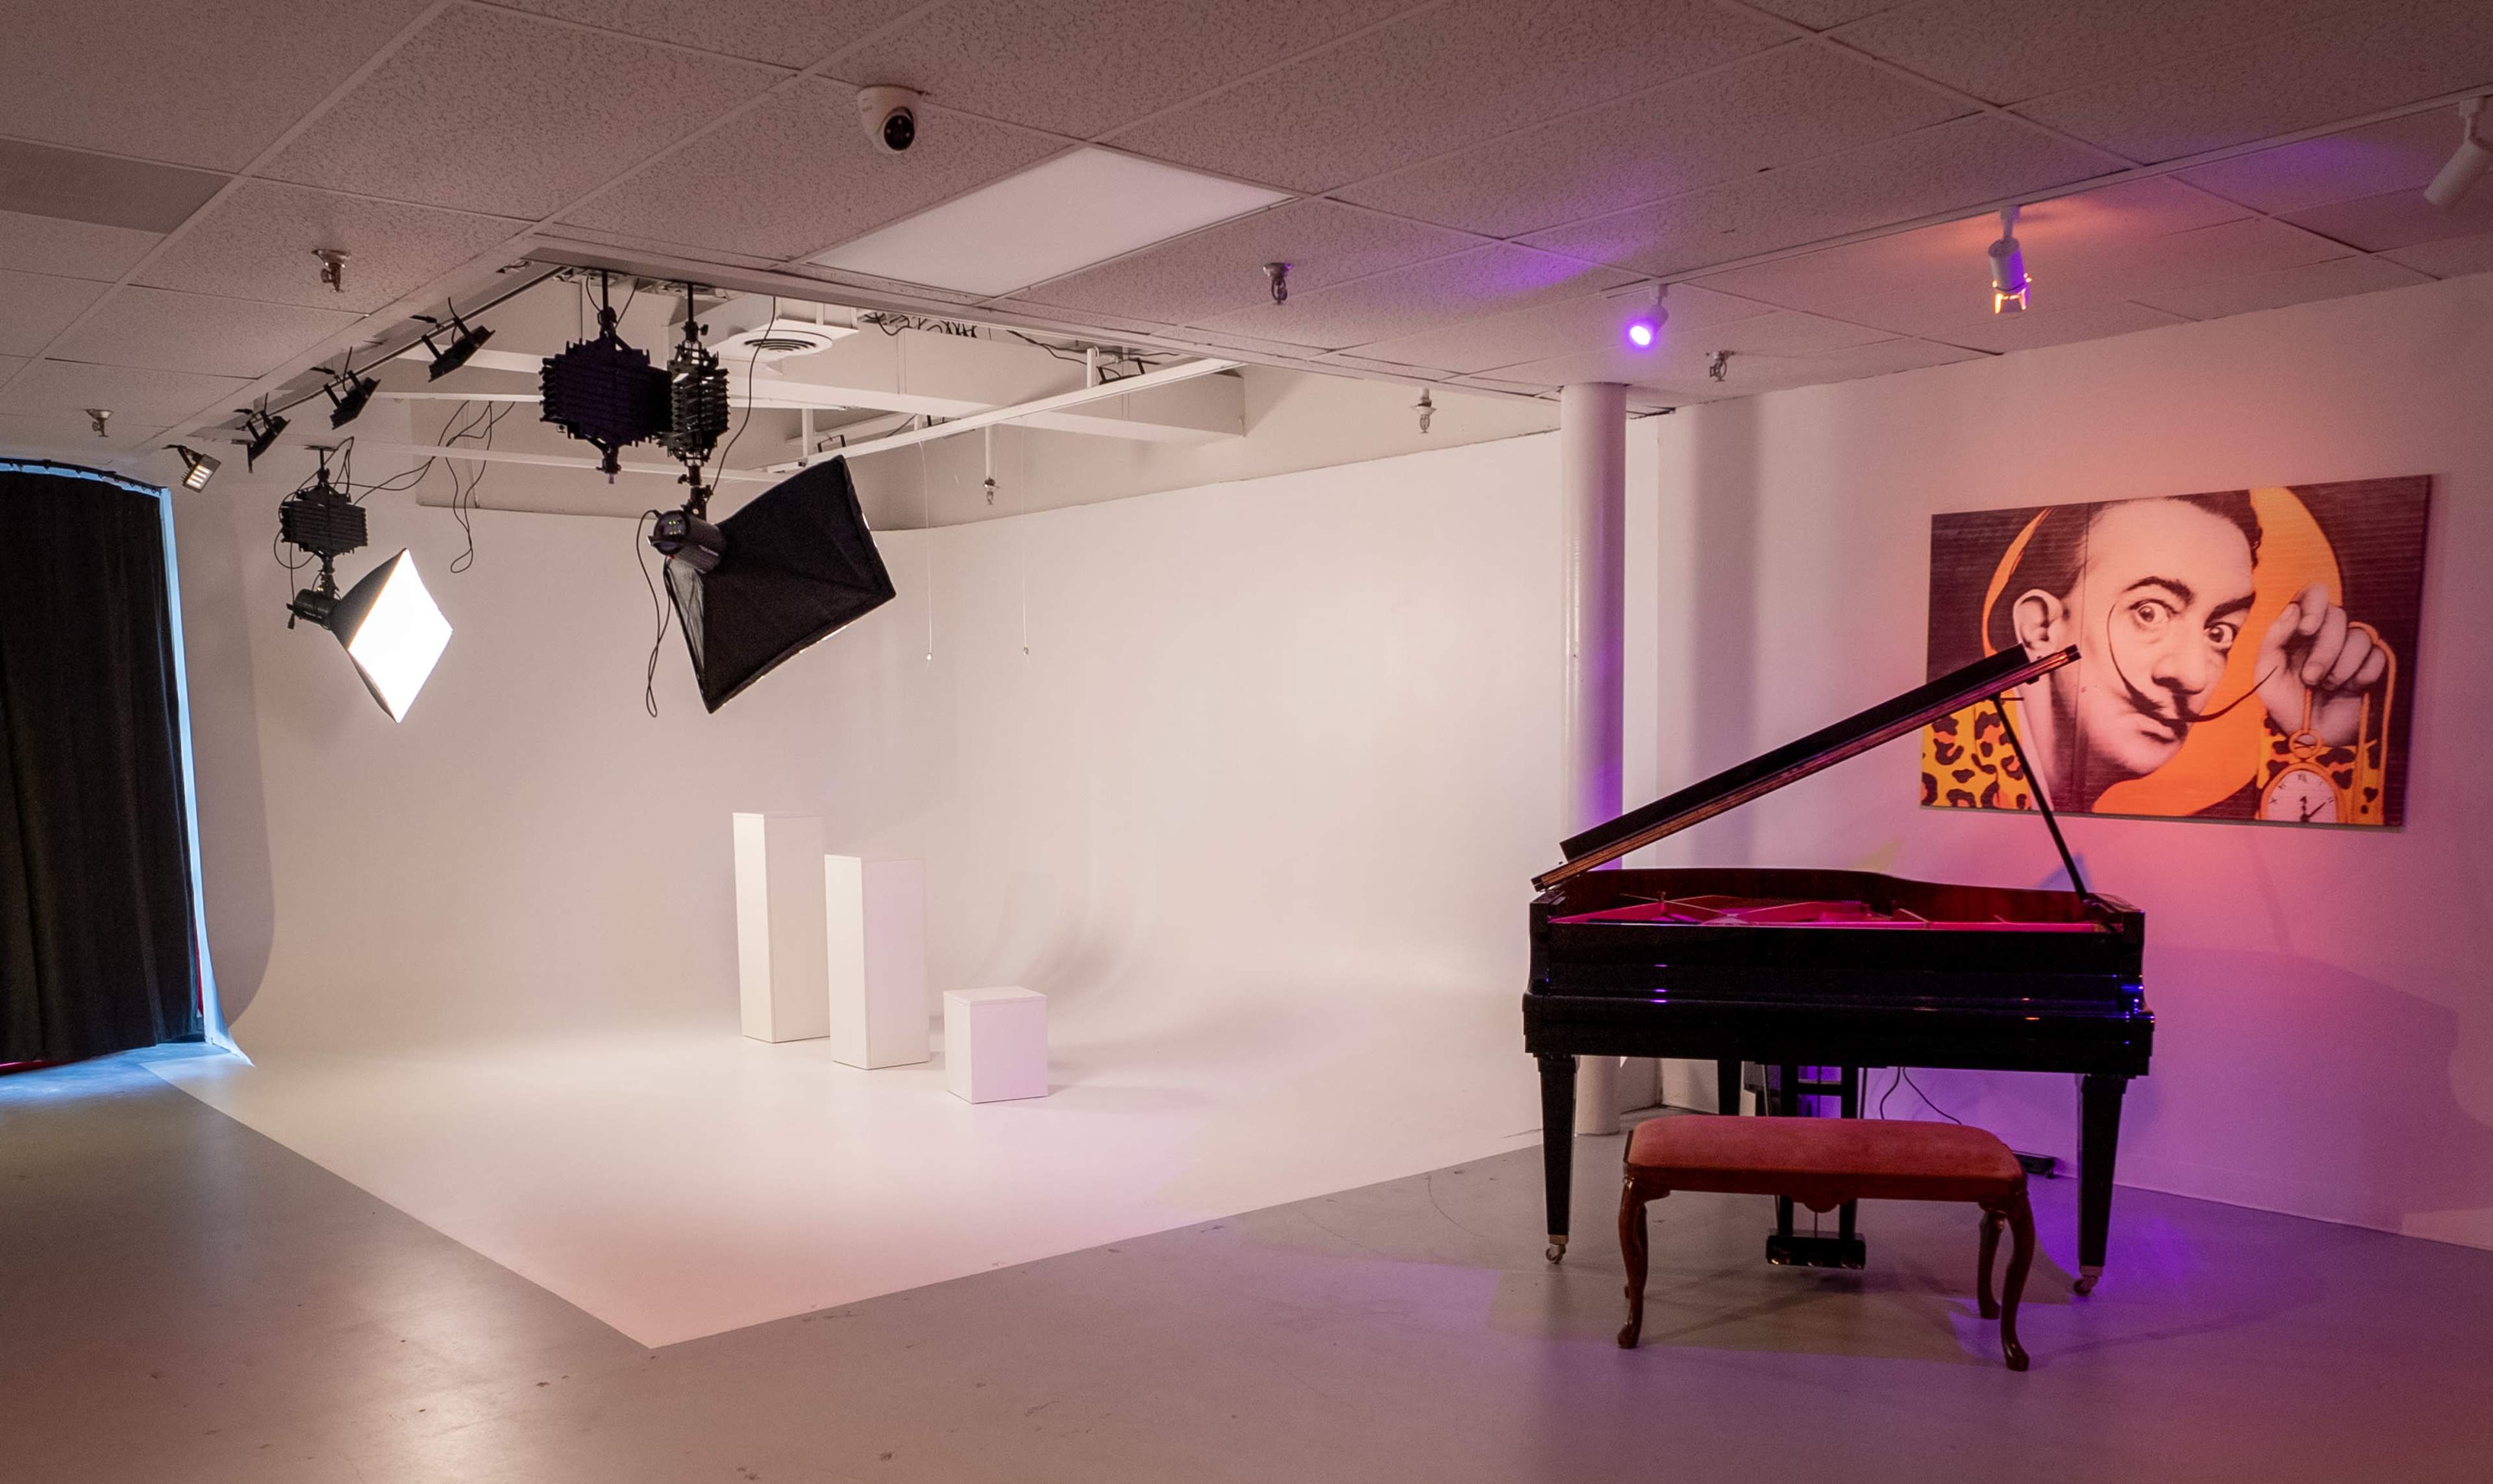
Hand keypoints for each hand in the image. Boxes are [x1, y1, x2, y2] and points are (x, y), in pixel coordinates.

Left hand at [2256, 583, 2385, 745]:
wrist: (2311, 735)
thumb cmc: (2285, 702)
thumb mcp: (2267, 673)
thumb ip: (2274, 639)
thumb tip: (2293, 609)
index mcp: (2301, 629)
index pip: (2314, 594)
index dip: (2315, 604)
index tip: (2306, 629)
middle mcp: (2328, 633)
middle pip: (2338, 615)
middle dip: (2324, 650)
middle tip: (2311, 678)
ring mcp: (2352, 648)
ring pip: (2360, 635)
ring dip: (2341, 665)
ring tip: (2327, 686)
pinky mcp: (2373, 665)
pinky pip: (2376, 657)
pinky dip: (2361, 676)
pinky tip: (2350, 690)